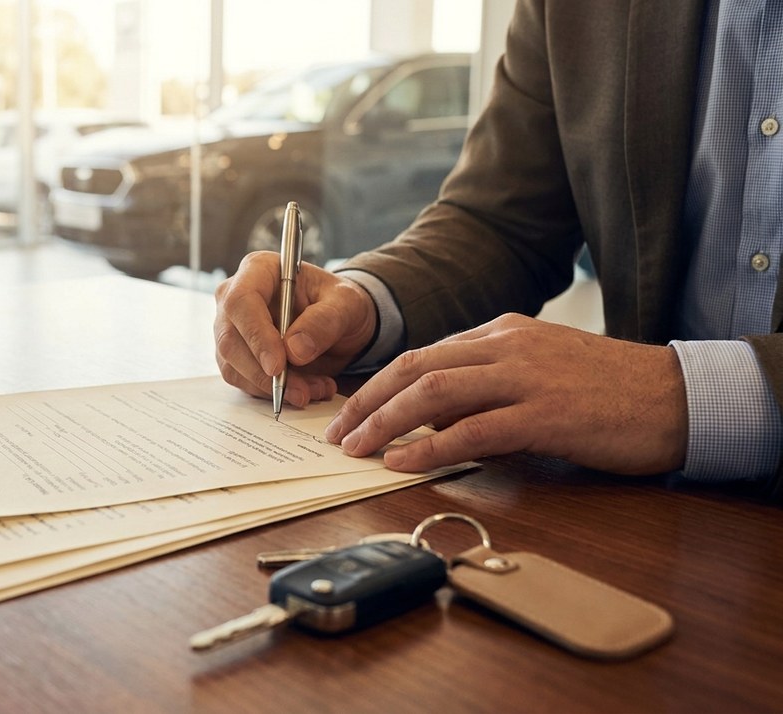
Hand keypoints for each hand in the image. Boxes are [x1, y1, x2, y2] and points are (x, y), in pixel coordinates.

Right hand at [214, 251, 377, 407]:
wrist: (339, 324)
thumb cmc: (339, 303)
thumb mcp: (346, 305)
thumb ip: (324, 321)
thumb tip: (294, 351)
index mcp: (258, 270)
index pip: (241, 301)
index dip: (256, 335)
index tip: (278, 366)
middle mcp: (235, 298)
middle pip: (230, 339)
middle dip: (265, 373)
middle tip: (301, 392)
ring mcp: (231, 329)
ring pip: (234, 366)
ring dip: (273, 388)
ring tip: (315, 389)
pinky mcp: (236, 356)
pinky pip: (244, 382)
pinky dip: (273, 394)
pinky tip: (305, 390)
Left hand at [323, 313, 687, 474]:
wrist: (676, 396)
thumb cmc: (606, 391)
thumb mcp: (537, 373)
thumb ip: (485, 386)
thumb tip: (432, 418)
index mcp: (502, 331)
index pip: (423, 353)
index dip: (379, 384)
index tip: (350, 412)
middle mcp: (507, 345)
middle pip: (415, 366)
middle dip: (366, 401)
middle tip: (336, 432)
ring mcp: (526, 377)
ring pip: (434, 392)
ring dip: (385, 422)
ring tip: (356, 449)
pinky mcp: (545, 414)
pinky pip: (472, 430)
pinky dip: (429, 446)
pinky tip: (402, 463)